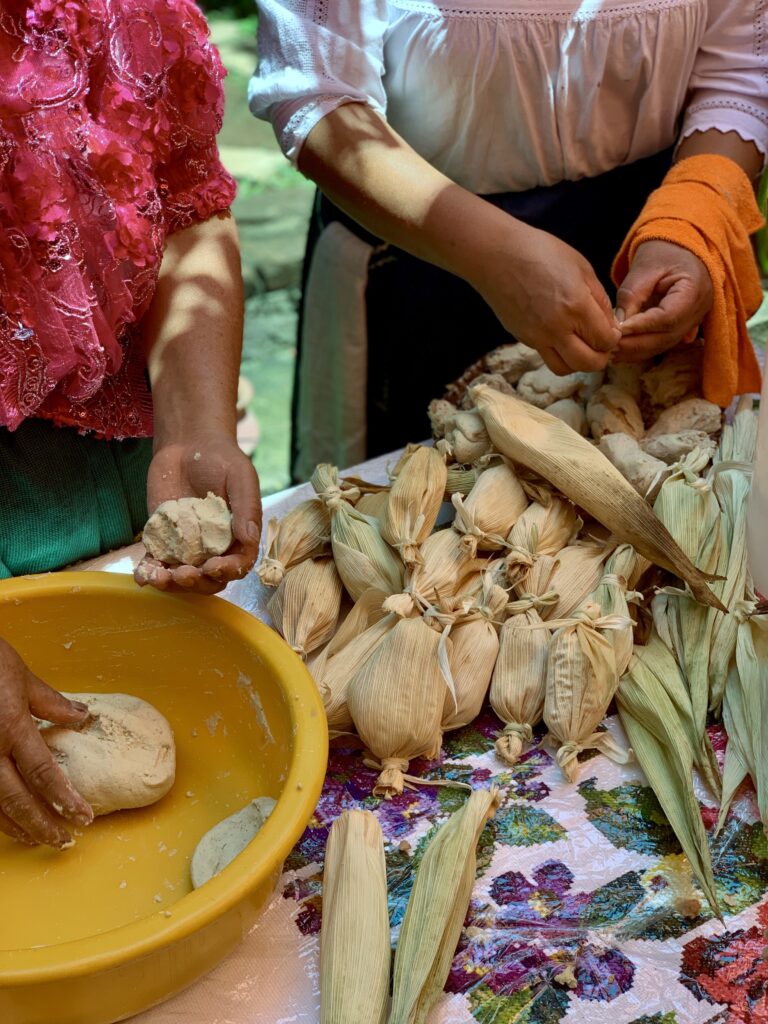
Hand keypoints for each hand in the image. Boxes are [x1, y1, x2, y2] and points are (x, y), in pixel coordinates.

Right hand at [0, 638, 92, 846]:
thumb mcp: (20, 675)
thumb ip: (50, 702)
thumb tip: (81, 716)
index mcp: (10, 726)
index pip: (43, 774)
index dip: (65, 799)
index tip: (84, 817)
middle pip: (17, 799)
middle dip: (42, 824)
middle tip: (64, 840)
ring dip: (16, 826)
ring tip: (37, 838)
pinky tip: (6, 823)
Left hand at [135, 433, 261, 594]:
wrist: (189, 443)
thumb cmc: (222, 458)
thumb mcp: (241, 477)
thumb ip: (247, 507)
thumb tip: (249, 538)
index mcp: (239, 536)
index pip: (238, 564)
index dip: (228, 571)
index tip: (213, 566)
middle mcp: (215, 547)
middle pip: (210, 579)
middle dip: (197, 583)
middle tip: (183, 574)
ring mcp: (188, 545)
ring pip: (182, 576)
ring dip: (171, 583)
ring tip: (158, 577)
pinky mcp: (164, 539)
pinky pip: (157, 561)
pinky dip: (149, 572)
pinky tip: (142, 575)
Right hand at [474, 222, 621, 373]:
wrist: (496, 256)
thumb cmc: (540, 252)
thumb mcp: (581, 267)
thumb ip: (600, 299)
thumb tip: (610, 324)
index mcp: (577, 306)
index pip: (605, 340)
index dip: (613, 338)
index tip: (611, 330)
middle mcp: (557, 327)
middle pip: (588, 363)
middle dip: (601, 358)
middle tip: (601, 345)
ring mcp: (537, 337)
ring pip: (565, 369)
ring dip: (578, 363)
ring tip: (581, 347)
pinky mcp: (523, 338)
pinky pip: (546, 357)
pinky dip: (559, 354)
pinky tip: (561, 337)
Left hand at [613, 240, 712, 361]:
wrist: (680, 248)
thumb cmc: (663, 252)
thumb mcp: (645, 267)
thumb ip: (631, 294)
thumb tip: (618, 325)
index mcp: (694, 288)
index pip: (668, 317)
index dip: (642, 327)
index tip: (618, 330)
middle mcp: (698, 309)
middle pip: (666, 336)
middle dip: (635, 344)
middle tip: (608, 346)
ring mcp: (693, 321)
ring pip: (664, 344)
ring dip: (636, 352)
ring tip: (610, 352)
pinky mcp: (682, 327)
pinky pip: (662, 343)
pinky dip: (641, 350)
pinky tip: (621, 352)